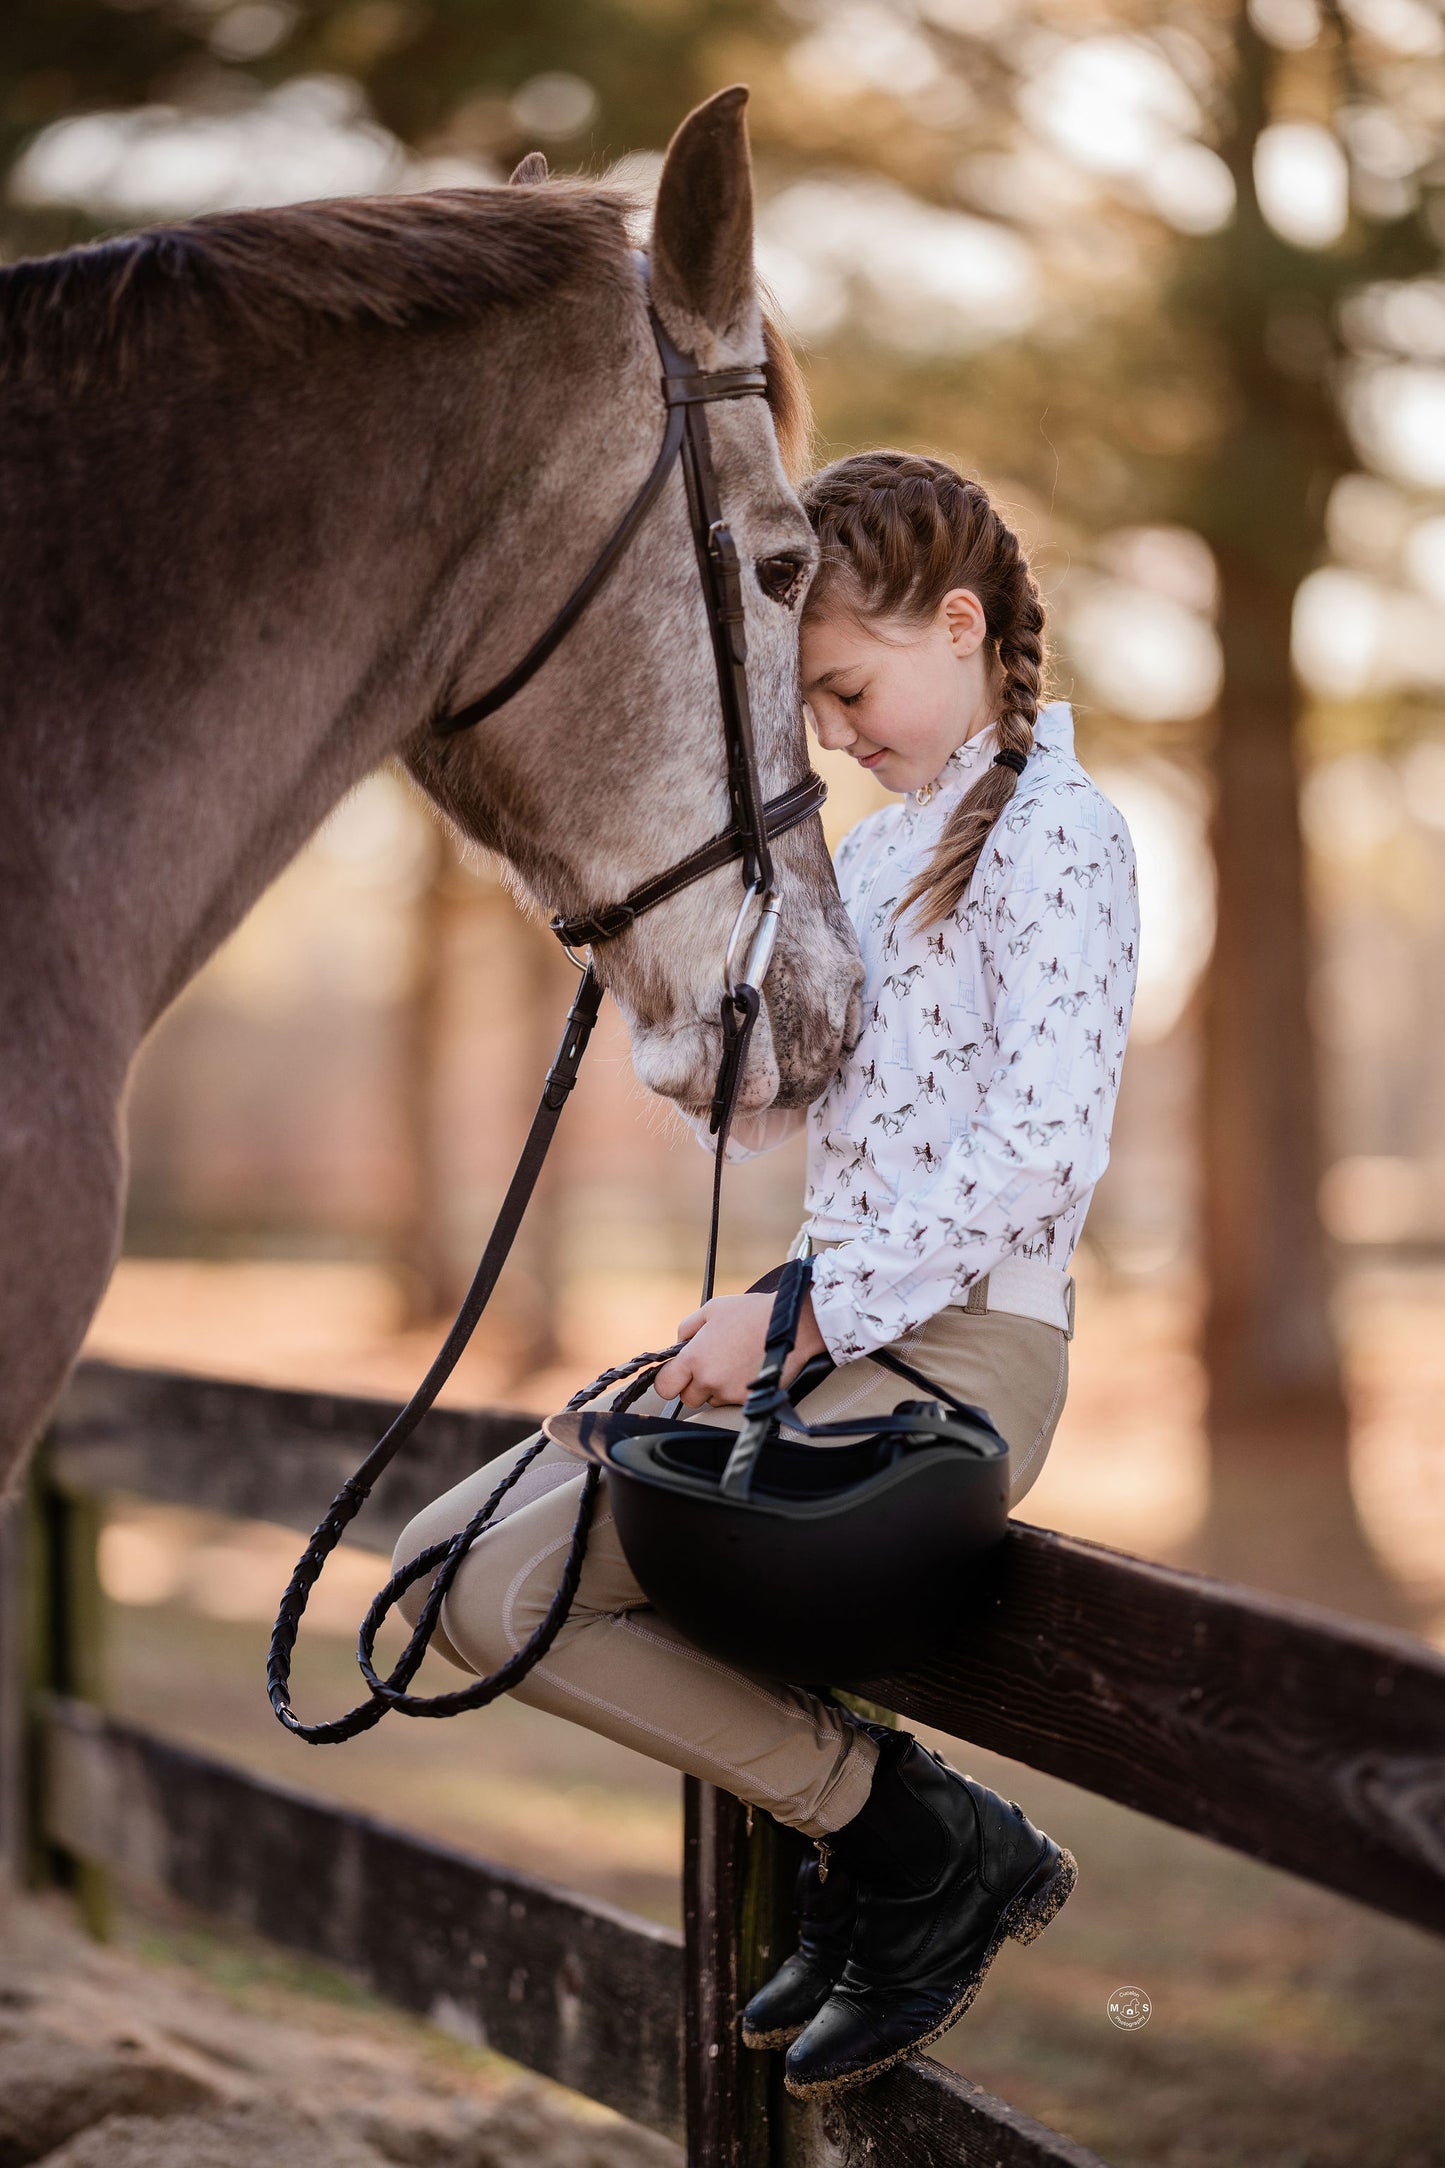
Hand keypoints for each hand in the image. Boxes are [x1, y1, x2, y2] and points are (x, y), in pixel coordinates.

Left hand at [652, 1290, 827, 1409]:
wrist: (792, 1325)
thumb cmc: (752, 1313)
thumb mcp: (712, 1309)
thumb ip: (687, 1329)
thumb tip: (678, 1345)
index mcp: (694, 1358)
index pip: (665, 1386)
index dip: (670, 1381)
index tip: (677, 1375)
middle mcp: (709, 1380)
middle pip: (688, 1398)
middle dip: (695, 1385)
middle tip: (711, 1366)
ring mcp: (730, 1393)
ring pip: (712, 1400)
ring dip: (717, 1388)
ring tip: (735, 1364)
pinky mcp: (749, 1401)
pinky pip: (734, 1402)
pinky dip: (738, 1391)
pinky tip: (747, 1370)